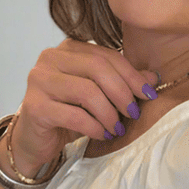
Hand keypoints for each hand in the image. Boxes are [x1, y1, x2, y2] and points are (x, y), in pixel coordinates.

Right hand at [9, 39, 160, 172]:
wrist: (36, 140)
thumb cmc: (68, 114)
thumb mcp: (100, 97)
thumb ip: (123, 83)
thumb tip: (154, 78)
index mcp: (67, 49)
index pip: (106, 55)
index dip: (131, 75)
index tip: (149, 95)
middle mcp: (50, 58)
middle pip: (97, 68)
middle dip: (122, 93)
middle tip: (134, 113)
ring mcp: (39, 80)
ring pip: (87, 92)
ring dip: (109, 113)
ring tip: (118, 128)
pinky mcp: (35, 106)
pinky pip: (74, 115)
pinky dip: (94, 127)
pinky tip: (103, 134)